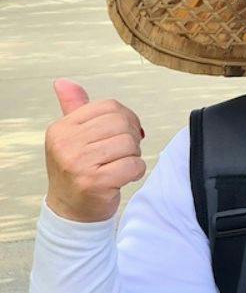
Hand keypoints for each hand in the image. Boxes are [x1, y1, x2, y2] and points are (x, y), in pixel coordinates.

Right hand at [43, 79, 145, 223]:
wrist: (71, 210)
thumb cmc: (78, 170)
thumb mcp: (72, 137)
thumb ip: (74, 108)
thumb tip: (64, 82)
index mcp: (61, 128)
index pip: (110, 106)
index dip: (127, 118)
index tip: (123, 134)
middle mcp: (66, 144)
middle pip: (122, 123)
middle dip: (131, 138)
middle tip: (121, 153)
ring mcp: (78, 163)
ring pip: (130, 144)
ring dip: (134, 156)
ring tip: (119, 165)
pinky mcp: (94, 182)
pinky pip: (134, 165)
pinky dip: (136, 171)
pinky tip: (122, 178)